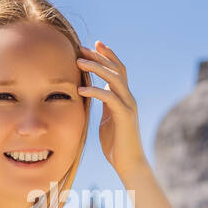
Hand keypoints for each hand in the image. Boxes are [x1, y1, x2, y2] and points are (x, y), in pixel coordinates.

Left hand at [77, 41, 149, 178]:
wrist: (129, 163)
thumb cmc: (116, 145)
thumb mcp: (106, 120)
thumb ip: (102, 105)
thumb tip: (90, 95)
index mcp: (124, 98)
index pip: (117, 70)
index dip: (106, 56)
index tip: (92, 44)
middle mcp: (129, 98)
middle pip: (116, 69)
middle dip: (99, 56)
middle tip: (81, 47)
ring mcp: (128, 106)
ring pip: (113, 79)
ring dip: (96, 68)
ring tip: (79, 61)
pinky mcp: (125, 116)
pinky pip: (109, 98)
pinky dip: (94, 91)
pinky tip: (80, 89)